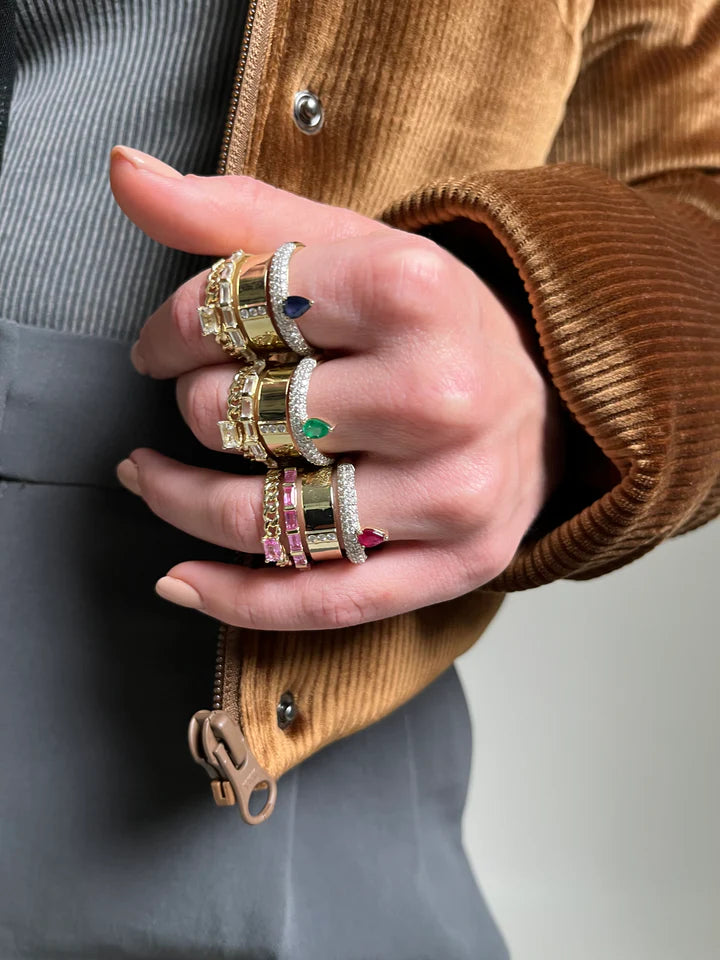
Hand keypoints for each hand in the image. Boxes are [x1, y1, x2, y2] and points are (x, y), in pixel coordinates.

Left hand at [109, 146, 564, 629]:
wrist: (547, 396)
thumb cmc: (438, 321)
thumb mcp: (352, 243)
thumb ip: (234, 213)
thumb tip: (124, 172)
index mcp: (410, 290)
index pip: (232, 314)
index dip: (168, 332)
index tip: (160, 346)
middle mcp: (439, 394)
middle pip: (237, 416)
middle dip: (194, 406)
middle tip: (201, 398)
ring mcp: (451, 491)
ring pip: (265, 517)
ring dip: (181, 502)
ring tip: (150, 478)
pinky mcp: (457, 562)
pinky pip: (324, 601)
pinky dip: (237, 600)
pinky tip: (183, 580)